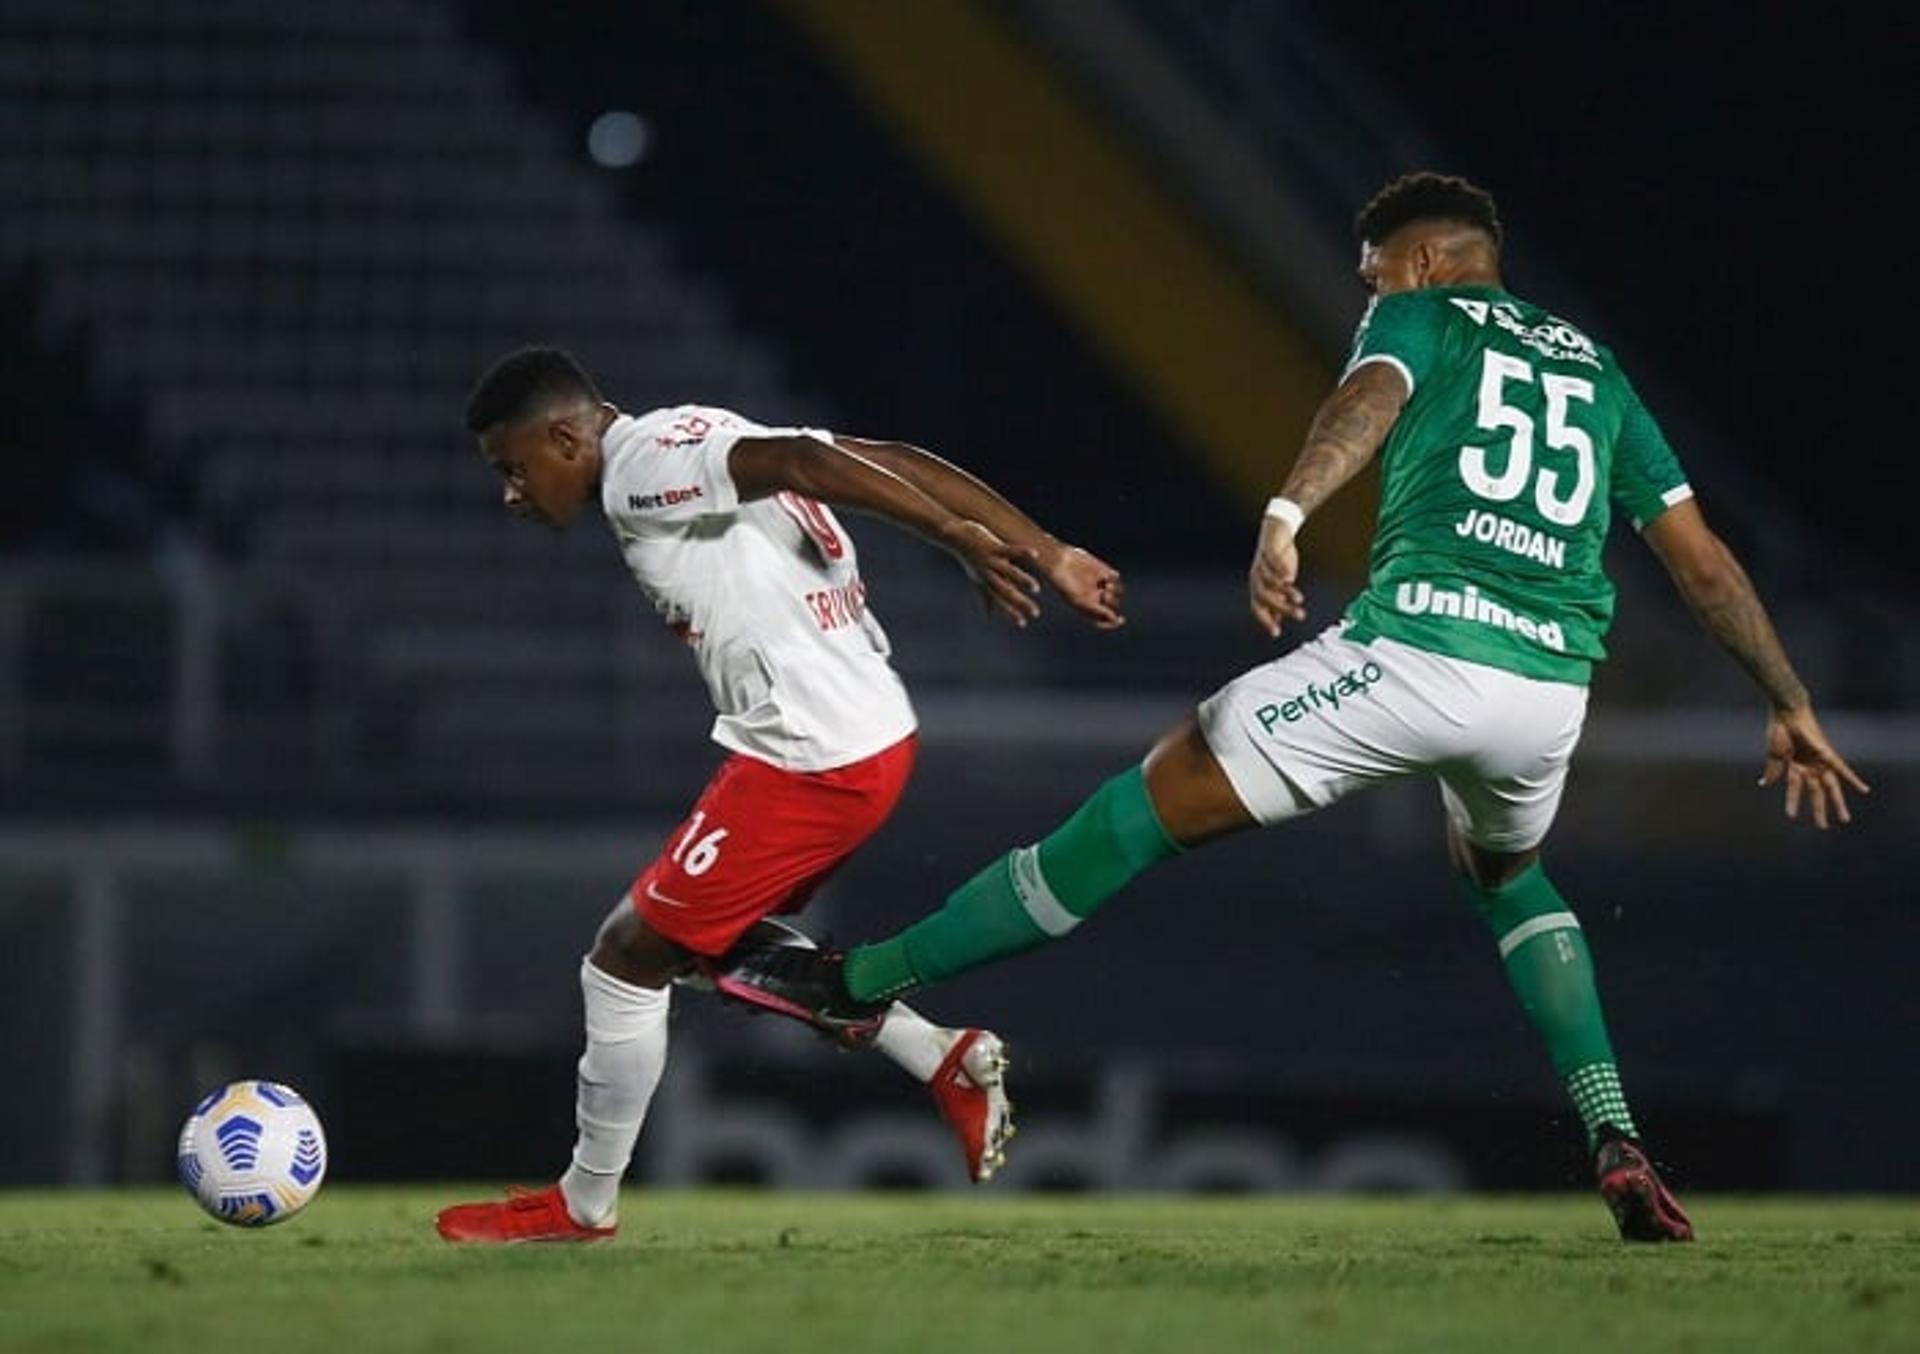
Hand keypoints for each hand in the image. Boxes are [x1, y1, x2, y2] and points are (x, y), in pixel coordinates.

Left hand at [939, 518, 1041, 626]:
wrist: (956, 538)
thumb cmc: (970, 559)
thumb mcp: (978, 580)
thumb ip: (985, 597)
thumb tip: (989, 616)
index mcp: (987, 582)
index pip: (1000, 601)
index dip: (1011, 613)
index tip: (1023, 624)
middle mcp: (988, 574)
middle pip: (1006, 591)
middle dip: (1021, 603)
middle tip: (1035, 613)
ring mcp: (991, 561)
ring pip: (1009, 572)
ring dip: (1022, 580)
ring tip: (1036, 589)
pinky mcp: (993, 546)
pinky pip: (1009, 550)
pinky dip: (1022, 552)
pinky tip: (1035, 555)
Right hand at [1041, 544, 1125, 629]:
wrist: (1059, 562)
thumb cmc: (1065, 584)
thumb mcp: (1080, 601)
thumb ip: (1097, 611)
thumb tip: (1114, 619)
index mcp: (1088, 608)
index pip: (1105, 619)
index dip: (1114, 622)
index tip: (1120, 620)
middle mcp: (1095, 597)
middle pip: (1114, 605)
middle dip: (1112, 603)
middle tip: (1104, 594)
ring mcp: (1100, 584)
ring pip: (1118, 592)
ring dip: (1116, 591)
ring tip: (1107, 585)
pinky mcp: (1102, 570)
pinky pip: (1116, 577)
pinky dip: (1115, 579)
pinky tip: (1107, 576)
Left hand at [1248, 515, 1307, 637]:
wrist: (1276, 532)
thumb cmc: (1277, 562)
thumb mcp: (1278, 584)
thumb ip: (1276, 600)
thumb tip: (1276, 621)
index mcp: (1257, 587)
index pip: (1257, 608)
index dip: (1265, 620)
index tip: (1276, 633)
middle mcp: (1256, 577)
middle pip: (1265, 597)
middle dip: (1282, 608)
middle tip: (1300, 615)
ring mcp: (1261, 564)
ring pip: (1270, 582)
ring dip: (1284, 591)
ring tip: (1300, 599)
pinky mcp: (1268, 550)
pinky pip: (1272, 562)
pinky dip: (1280, 570)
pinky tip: (1289, 577)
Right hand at [1760, 704, 1869, 828]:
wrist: (1788, 713)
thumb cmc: (1778, 731)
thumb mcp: (1774, 755)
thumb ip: (1772, 771)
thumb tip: (1764, 784)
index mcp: (1794, 769)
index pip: (1795, 791)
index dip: (1792, 803)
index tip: (1791, 816)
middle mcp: (1809, 767)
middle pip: (1817, 794)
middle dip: (1819, 810)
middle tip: (1823, 827)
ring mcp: (1820, 762)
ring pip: (1831, 787)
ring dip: (1837, 803)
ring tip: (1844, 819)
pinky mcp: (1828, 755)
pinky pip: (1843, 770)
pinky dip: (1853, 780)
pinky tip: (1864, 791)